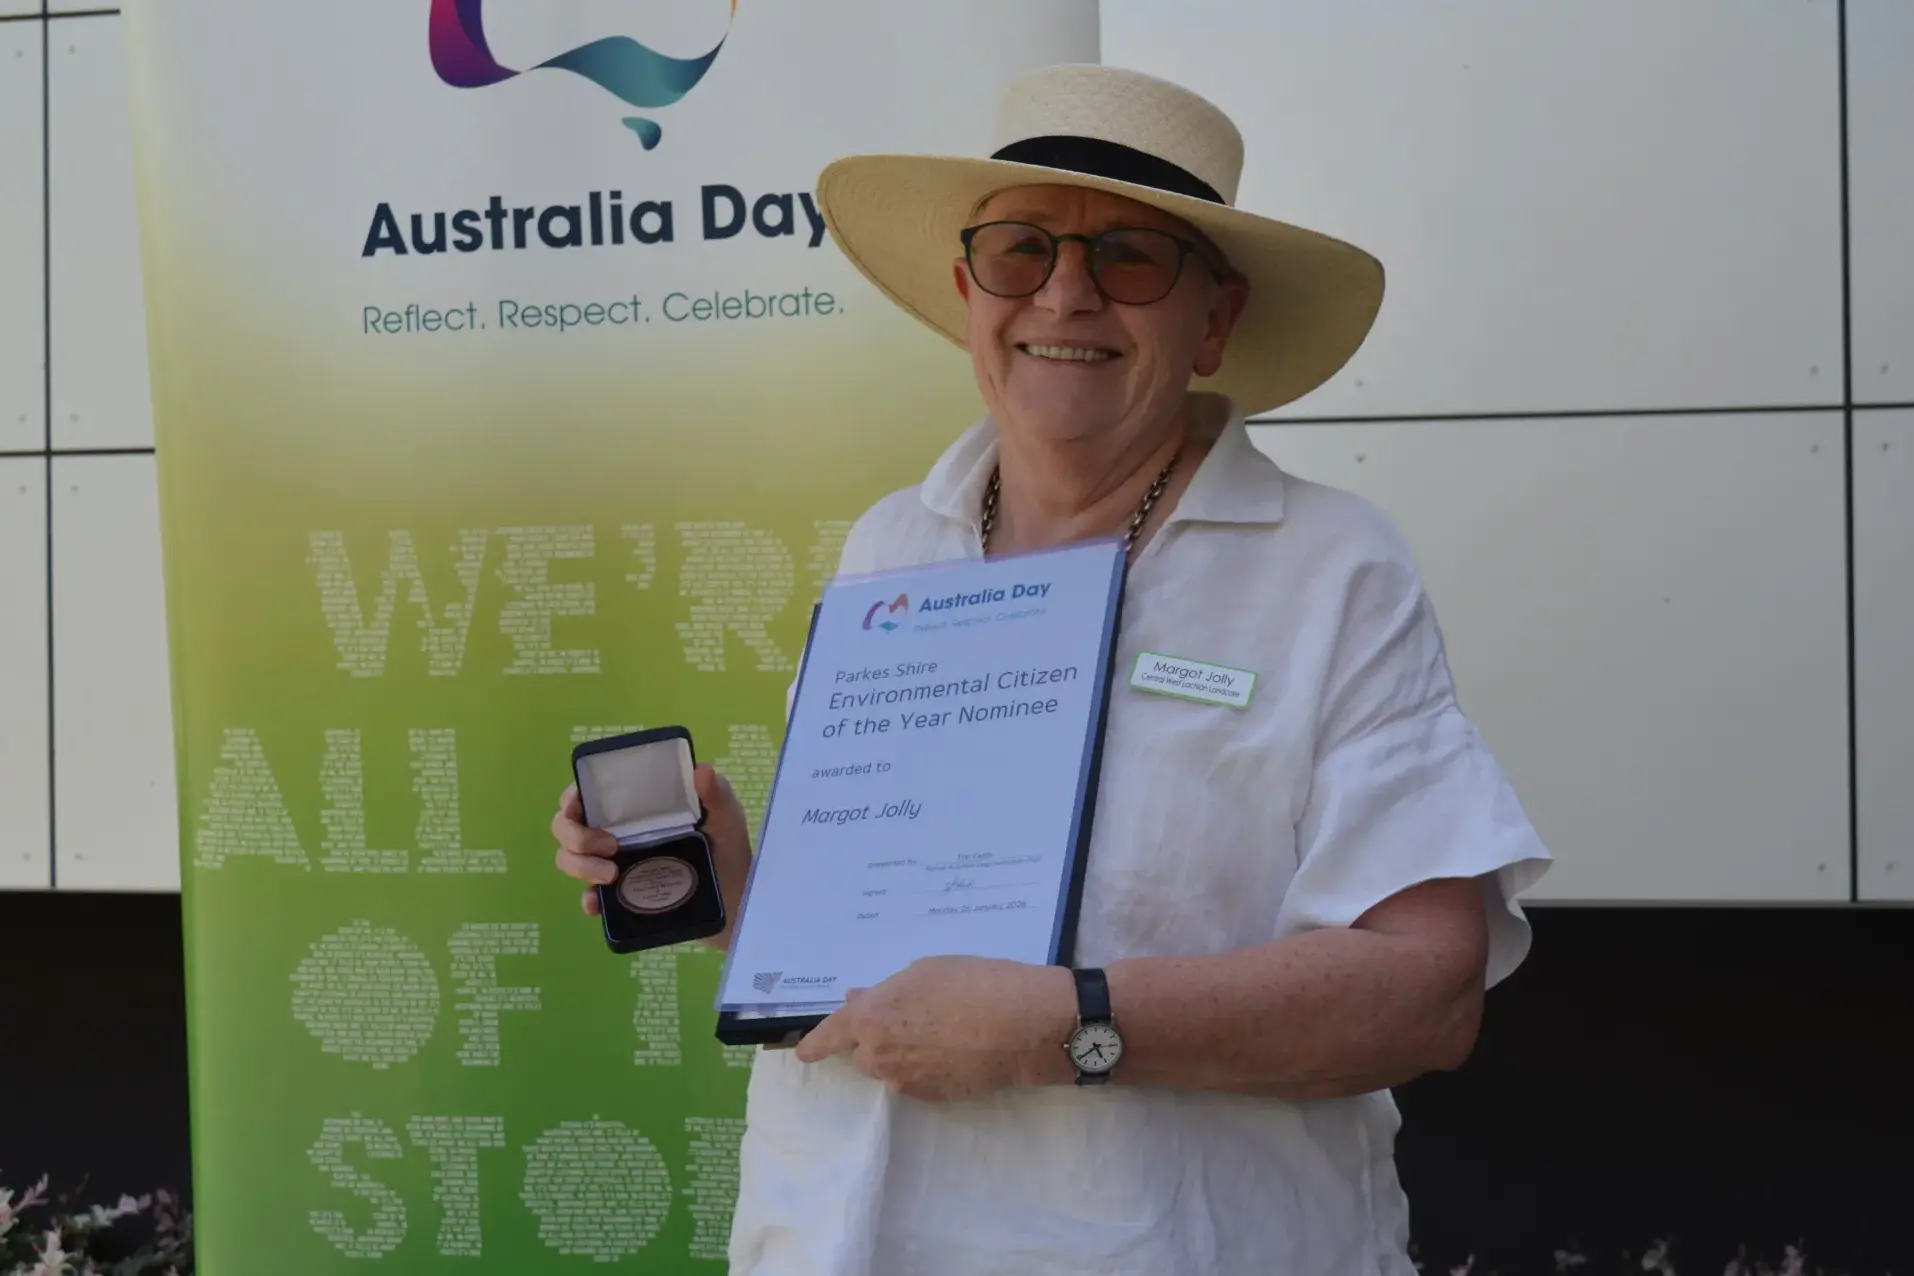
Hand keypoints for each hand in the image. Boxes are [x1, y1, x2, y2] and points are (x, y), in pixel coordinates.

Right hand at [551, 764, 753, 949]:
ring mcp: (614, 865)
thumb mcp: (726, 818)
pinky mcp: (619, 897)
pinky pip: (588, 898)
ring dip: (579, 865)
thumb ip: (717, 795)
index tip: (578, 804)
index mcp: (636, 807)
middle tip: (610, 846)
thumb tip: (701, 771)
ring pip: (569, 858)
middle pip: (567, 826)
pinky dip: (587, 900)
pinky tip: (597, 904)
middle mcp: (617, 832)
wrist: (736, 900)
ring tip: (612, 876)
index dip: (572, 796)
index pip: (589, 793)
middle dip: (575, 835)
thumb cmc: (727, 849)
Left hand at [792, 956, 1076, 1100]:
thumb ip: (886, 992)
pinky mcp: (934, 1098)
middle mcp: (879, 1056)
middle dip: (878, 1038)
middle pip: (864, 1052)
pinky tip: (958, 1047)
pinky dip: (929, 1066)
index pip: (829, 1037)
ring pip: (892, 1067)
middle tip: (913, 1015)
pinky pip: (919, 1079)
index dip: (815, 1044)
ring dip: (904, 1052)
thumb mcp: (926, 972)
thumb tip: (860, 1001)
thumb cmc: (974, 983)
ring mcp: (906, 1082)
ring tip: (944, 1028)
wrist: (1025, 1025)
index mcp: (870, 1019)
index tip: (803, 1053)